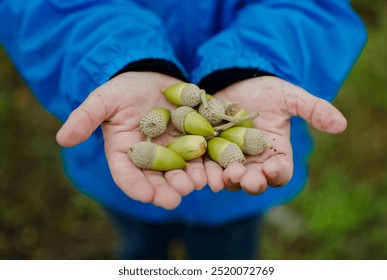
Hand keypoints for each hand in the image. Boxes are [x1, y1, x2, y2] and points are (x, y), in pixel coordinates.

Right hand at [56, 72, 206, 209]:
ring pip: (183, 171)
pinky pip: (204, 155)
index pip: (127, 175)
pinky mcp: (195, 141)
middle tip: (175, 197)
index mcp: (126, 154)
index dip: (135, 186)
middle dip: (166, 189)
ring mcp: (175, 151)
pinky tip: (217, 169)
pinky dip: (210, 162)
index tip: (144, 195)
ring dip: (191, 179)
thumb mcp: (103, 100)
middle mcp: (151, 158)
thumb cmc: (123, 90)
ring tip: (198, 183)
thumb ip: (85, 118)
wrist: (151, 76)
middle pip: (158, 179)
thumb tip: (62, 139)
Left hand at [204, 76, 346, 193]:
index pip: (280, 172)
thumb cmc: (265, 90)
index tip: (273, 168)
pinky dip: (203, 172)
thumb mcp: (289, 97)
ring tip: (221, 179)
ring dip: (226, 181)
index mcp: (275, 153)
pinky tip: (200, 175)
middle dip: (250, 181)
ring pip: (229, 178)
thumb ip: (313, 109)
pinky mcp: (208, 152)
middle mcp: (253, 162)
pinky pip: (206, 167)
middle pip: (254, 180)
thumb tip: (342, 125)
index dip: (278, 173)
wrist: (233, 80)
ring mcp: (229, 159)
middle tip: (245, 178)